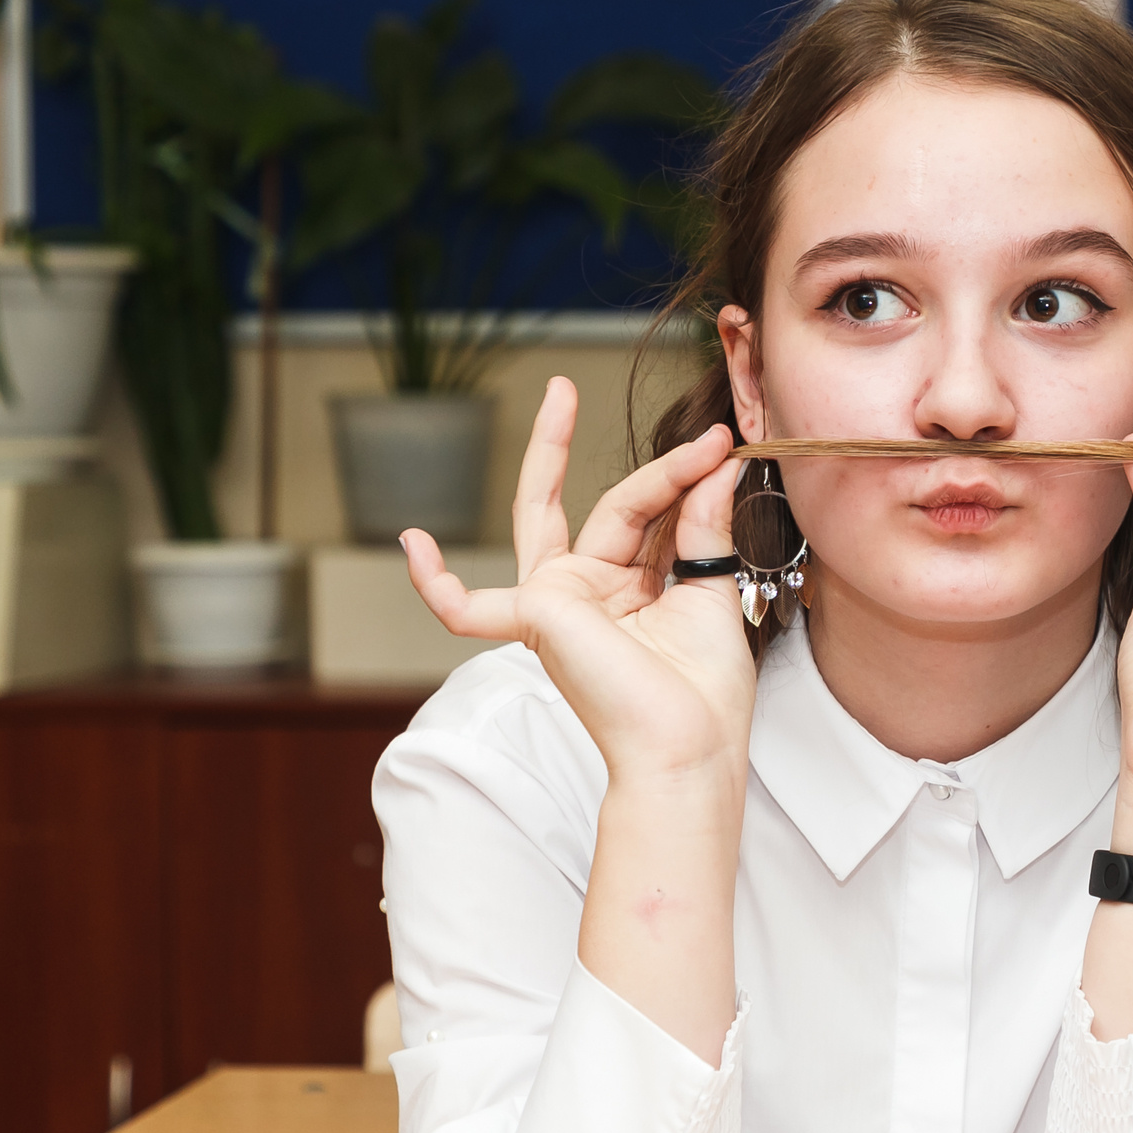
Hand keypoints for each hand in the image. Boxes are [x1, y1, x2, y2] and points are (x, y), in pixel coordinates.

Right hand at [402, 377, 757, 788]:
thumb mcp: (711, 592)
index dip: (682, 475)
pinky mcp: (536, 619)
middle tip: (564, 385)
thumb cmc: (705, 691)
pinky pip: (466, 608)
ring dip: (556, 454)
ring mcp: (558, 605)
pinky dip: (434, 583)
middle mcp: (590, 594)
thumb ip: (703, 527)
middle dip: (573, 444)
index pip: (649, 513)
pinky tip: (410, 545)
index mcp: (632, 591)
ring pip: (556, 514)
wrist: (690, 746)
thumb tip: (714, 463)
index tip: (722, 446)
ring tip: (561, 393)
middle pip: (585, 503)